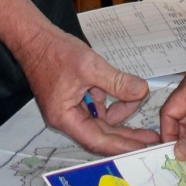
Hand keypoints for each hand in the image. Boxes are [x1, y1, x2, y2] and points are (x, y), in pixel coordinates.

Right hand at [20, 29, 152, 153]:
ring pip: (101, 119)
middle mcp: (66, 119)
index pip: (97, 139)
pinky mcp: (74, 99)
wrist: (36, 39)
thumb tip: (141, 92)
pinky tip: (122, 90)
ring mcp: (70, 109)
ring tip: (136, 95)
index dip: (121, 144)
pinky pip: (97, 107)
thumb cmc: (55, 52)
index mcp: (64, 118)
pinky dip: (110, 100)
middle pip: (101, 133)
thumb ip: (118, 82)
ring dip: (120, 109)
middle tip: (150, 136)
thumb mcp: (91, 67)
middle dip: (126, 133)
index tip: (141, 146)